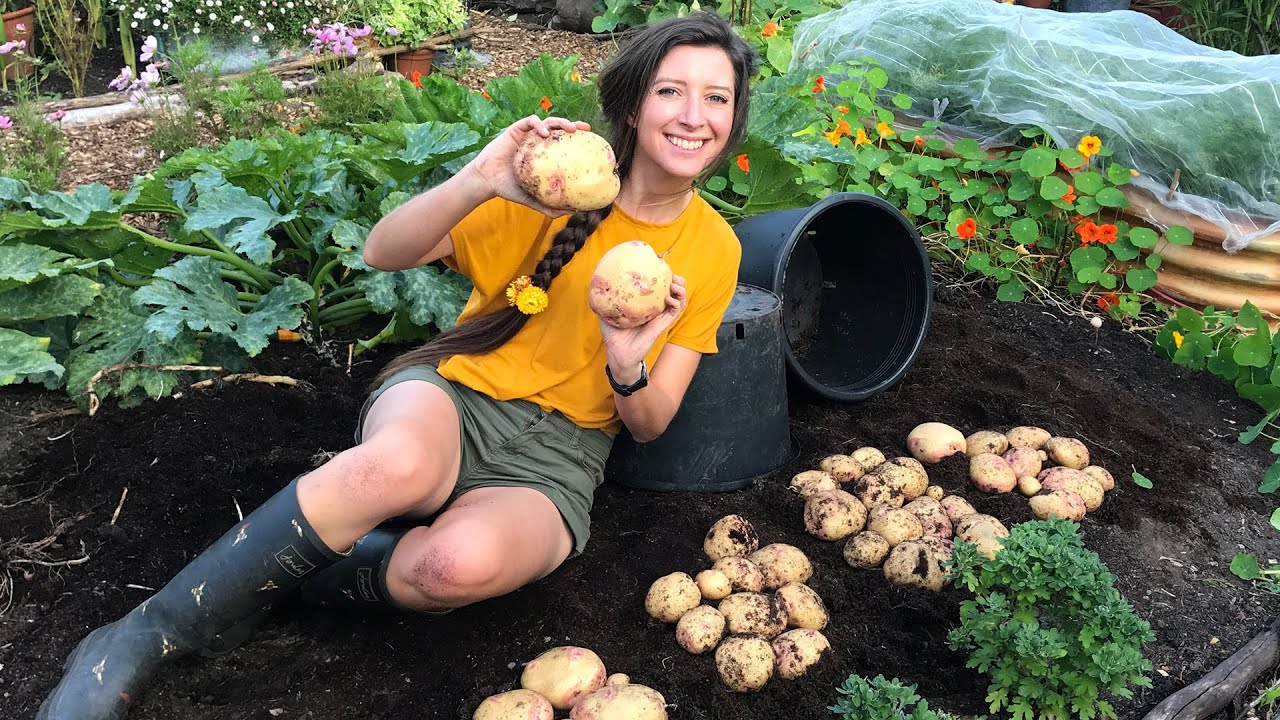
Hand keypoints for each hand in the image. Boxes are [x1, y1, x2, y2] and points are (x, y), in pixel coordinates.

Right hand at [463, 114, 591, 217]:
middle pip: (559, 128)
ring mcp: (527, 135)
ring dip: (560, 122)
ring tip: (569, 129)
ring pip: (547, 122)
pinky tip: (544, 132)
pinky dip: (539, 124)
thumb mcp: (534, 200)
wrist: (487, 181)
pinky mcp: (516, 129)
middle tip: (584, 129)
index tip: (591, 140)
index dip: (578, 140)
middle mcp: (537, 142)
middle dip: (573, 125)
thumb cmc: (510, 189)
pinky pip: (530, 122)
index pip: (564, 143)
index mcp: (544, 155)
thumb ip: (551, 206)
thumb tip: (574, 211)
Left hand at [601, 275, 687, 383]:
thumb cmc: (613, 334)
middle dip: (676, 281)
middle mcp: (655, 309)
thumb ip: (606, 298)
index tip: (660, 267)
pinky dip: (676, 303)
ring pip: (678, 301)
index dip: (662, 277)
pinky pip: (674, 312)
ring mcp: (660, 316)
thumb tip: (598, 281)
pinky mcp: (662, 325)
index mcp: (644, 304)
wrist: (618, 353)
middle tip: (673, 274)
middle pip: (672, 292)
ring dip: (681, 290)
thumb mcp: (607, 311)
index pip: (657, 288)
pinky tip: (669, 298)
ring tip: (676, 282)